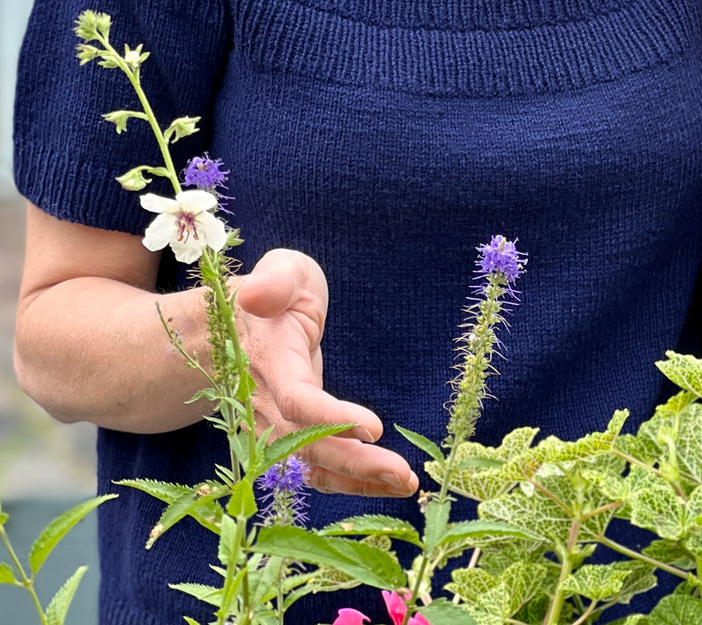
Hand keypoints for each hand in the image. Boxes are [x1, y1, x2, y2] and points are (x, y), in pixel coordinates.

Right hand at [236, 249, 417, 496]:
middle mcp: (264, 403)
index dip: (332, 418)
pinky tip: (385, 484)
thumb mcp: (282, 270)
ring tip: (405, 483)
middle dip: (356, 462)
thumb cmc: (277, 291)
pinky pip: (315, 468)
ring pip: (312, 465)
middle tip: (403, 474)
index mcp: (267, 360)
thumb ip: (274, 281)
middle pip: (307, 445)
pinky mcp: (288, 436)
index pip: (296, 398)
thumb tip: (257, 294)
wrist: (243, 324)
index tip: (374, 428)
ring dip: (357, 480)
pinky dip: (348, 481)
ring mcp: (272, 426)